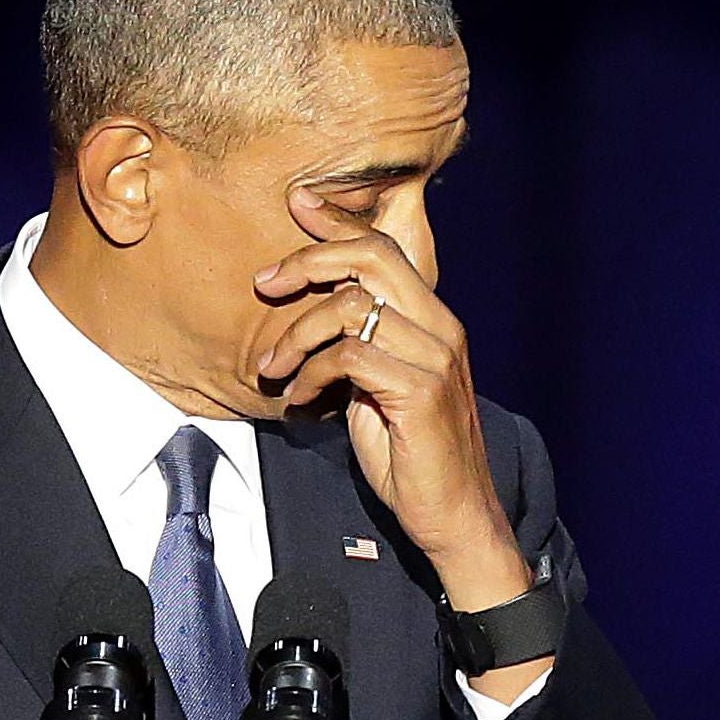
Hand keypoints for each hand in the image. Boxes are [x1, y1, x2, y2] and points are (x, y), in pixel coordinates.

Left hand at [247, 187, 533, 611]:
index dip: (340, 222)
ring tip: (274, 366)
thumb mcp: (378, 390)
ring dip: (298, 333)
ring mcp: (436, 357)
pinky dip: (312, 373)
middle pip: (371, 259)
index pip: (386, 250)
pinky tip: (299, 397)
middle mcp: (441, 328)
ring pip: (352, 307)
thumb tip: (315, 321)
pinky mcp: (422, 391)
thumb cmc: (412, 456)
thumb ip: (359, 350)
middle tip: (265, 284)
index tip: (298, 203)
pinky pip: (350, 356)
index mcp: (434, 321)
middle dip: (308, 261)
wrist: (454, 516)